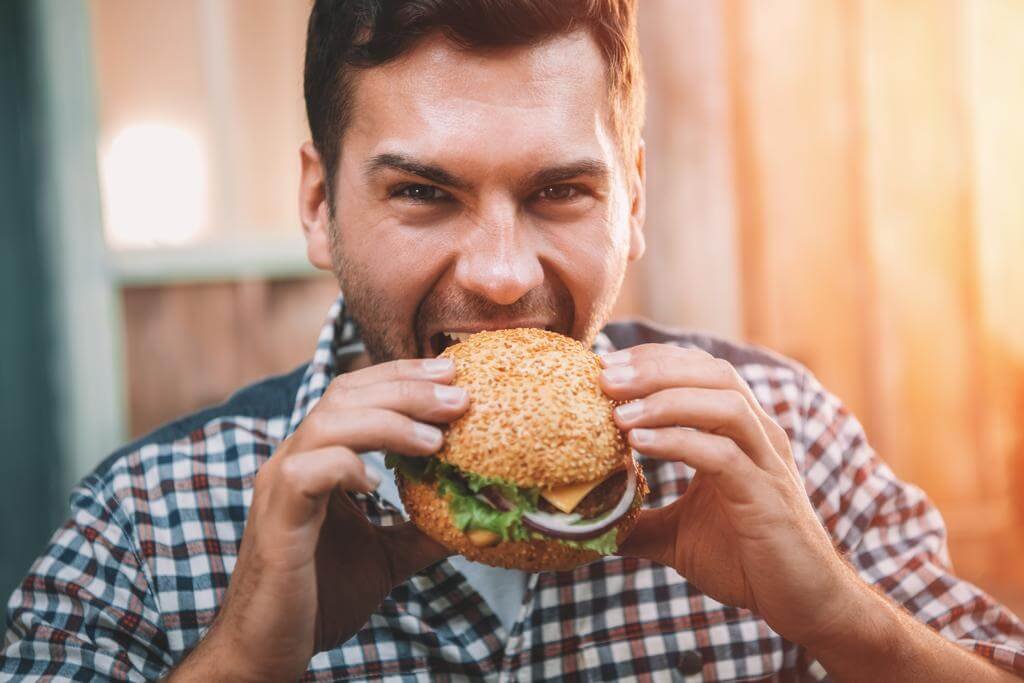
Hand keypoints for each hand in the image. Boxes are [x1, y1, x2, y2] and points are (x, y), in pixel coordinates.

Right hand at [170, 357, 468, 681]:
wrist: (269, 650)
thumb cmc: (321, 597)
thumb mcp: (388, 555)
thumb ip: (423, 528)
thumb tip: (475, 515)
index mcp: (317, 458)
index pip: (356, 393)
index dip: (402, 376)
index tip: (451, 374)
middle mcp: (294, 459)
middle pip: (345, 394)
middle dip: (406, 387)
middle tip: (458, 394)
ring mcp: (280, 486)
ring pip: (328, 423)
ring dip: (387, 421)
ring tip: (435, 438)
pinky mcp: (277, 520)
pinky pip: (306, 473)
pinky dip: (345, 466)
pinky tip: (377, 482)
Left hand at [600, 344, 855, 647]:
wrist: (805, 604)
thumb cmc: (745, 562)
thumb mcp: (677, 535)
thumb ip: (637, 521)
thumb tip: (586, 523)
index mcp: (740, 433)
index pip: (699, 371)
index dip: (653, 361)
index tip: (605, 364)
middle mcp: (758, 436)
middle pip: (712, 373)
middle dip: (654, 368)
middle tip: (604, 375)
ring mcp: (767, 463)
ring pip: (724, 403)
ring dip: (666, 399)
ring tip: (618, 411)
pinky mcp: (767, 497)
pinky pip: (724, 455)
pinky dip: (680, 441)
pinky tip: (640, 443)